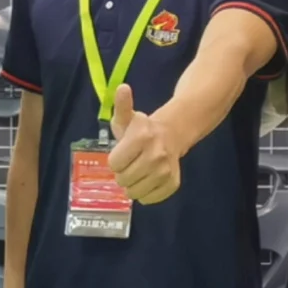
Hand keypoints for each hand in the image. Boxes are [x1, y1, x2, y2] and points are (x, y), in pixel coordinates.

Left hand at [107, 83, 182, 204]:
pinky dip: (145, 193)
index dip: (115, 160)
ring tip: (138, 172)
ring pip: (135, 192)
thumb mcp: (127, 117)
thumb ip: (121, 105)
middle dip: (122, 173)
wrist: (173, 134)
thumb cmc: (142, 128)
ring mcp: (166, 171)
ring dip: (132, 185)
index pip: (114, 164)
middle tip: (130, 163)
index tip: (122, 153)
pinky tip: (148, 180)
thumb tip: (122, 88)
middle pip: (123, 180)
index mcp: (141, 137)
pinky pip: (149, 199)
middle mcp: (155, 155)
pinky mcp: (173, 183)